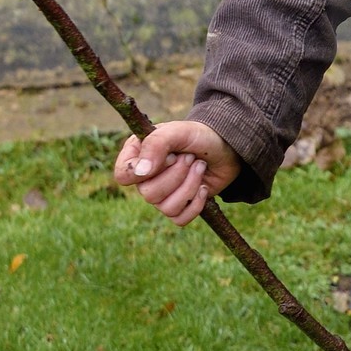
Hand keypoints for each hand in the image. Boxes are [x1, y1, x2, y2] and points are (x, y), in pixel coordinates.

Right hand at [113, 120, 240, 225]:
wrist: (226, 148)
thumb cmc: (199, 136)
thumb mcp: (178, 131)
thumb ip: (156, 144)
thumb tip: (141, 172)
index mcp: (137, 155)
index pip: (123, 175)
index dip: (146, 171)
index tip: (170, 156)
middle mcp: (145, 177)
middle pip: (148, 194)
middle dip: (177, 175)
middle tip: (190, 158)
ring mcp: (161, 194)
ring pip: (165, 208)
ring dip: (190, 186)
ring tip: (200, 167)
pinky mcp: (179, 207)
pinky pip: (179, 219)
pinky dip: (196, 203)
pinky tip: (204, 188)